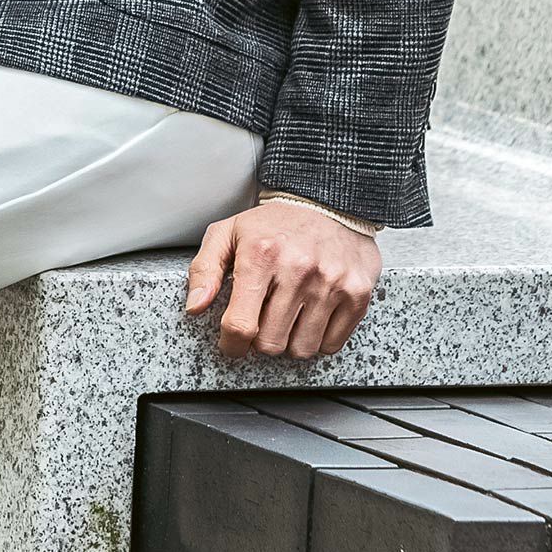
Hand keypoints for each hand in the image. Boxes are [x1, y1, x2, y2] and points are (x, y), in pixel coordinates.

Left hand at [184, 200, 380, 359]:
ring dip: (290, 340)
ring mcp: (331, 283)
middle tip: (263, 317)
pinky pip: (331, 345)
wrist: (327, 201)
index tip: (232, 343)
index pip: (241, 325)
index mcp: (260, 255)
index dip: (231, 344)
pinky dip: (318, 338)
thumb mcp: (228, 233)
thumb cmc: (273, 223)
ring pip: (301, 350)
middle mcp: (298, 270)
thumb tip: (194, 307)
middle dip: (261, 338)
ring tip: (288, 313)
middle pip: (270, 344)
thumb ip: (204, 269)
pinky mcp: (357, 294)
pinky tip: (311, 314)